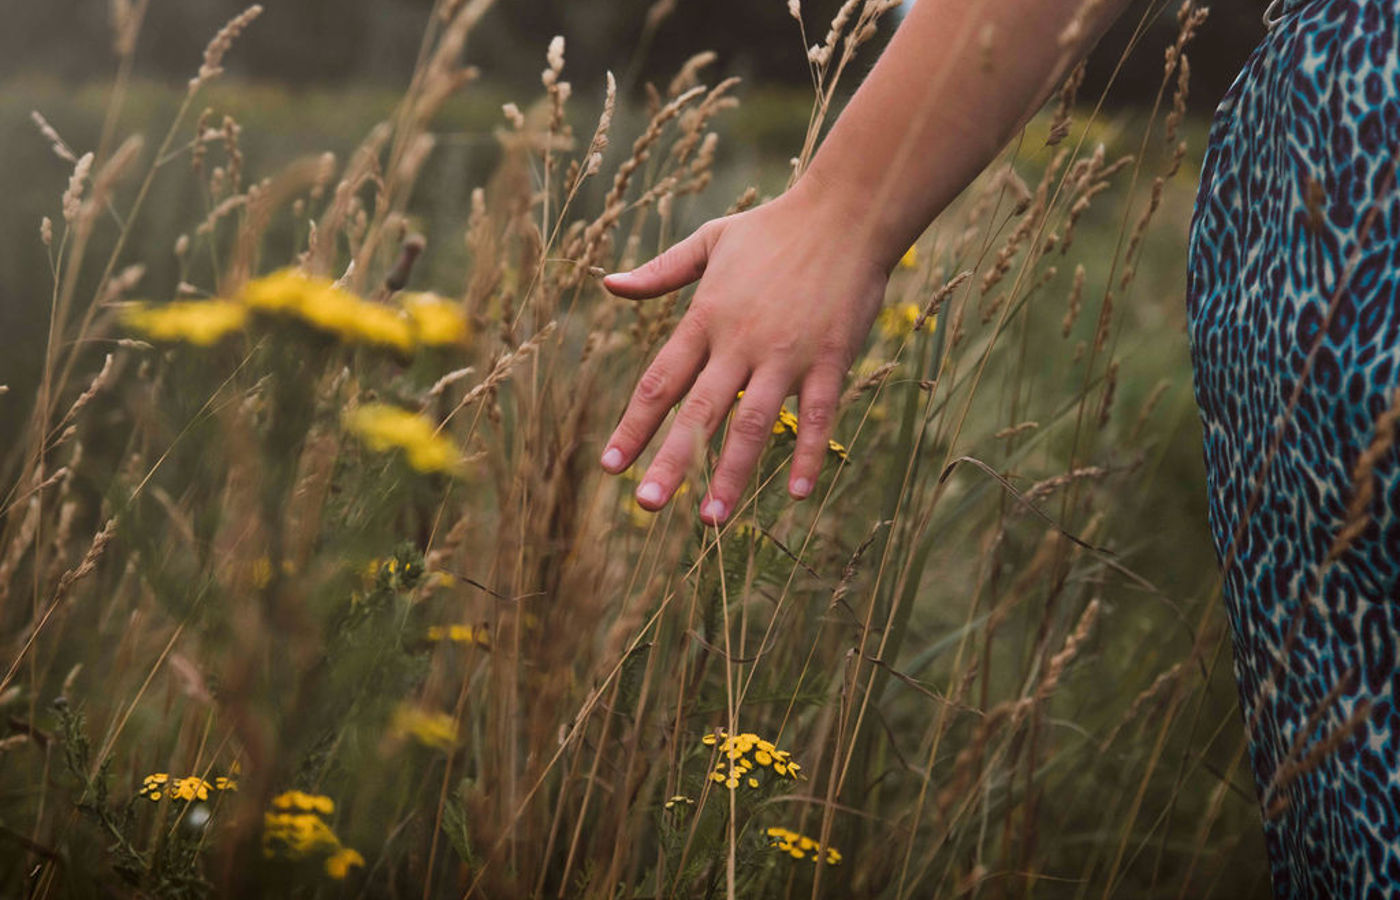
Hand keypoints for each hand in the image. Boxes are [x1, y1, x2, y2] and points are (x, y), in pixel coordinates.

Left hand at [600, 181, 889, 524]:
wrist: (847, 212)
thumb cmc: (775, 227)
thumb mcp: (709, 242)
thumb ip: (660, 273)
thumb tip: (607, 285)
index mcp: (706, 316)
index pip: (660, 381)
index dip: (634, 425)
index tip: (609, 466)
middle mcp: (740, 341)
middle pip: (699, 411)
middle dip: (670, 461)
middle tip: (645, 507)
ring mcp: (787, 354)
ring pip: (754, 423)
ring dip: (732, 474)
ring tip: (711, 520)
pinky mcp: (830, 359)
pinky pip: (818, 414)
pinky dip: (808, 453)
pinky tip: (798, 493)